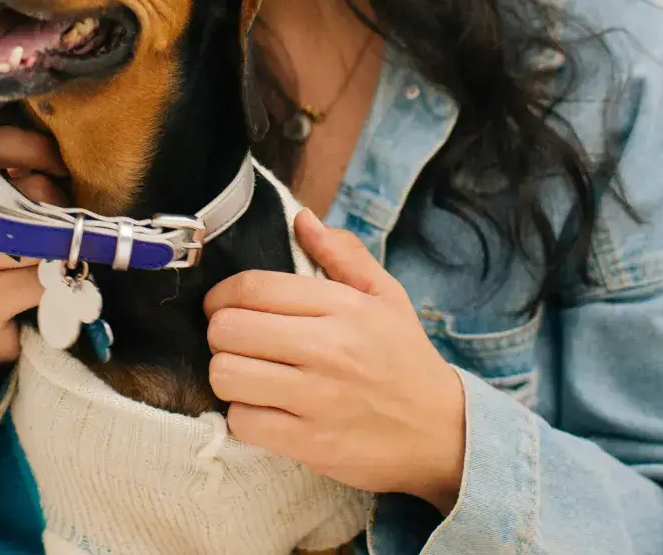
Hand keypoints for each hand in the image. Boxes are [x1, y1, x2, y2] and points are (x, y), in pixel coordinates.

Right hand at [0, 124, 68, 369]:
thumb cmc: (14, 254)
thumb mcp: (20, 206)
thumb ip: (34, 177)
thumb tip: (76, 158)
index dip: (32, 147)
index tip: (60, 163)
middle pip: (21, 191)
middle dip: (57, 204)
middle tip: (64, 222)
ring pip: (33, 239)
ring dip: (58, 249)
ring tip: (59, 257)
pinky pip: (36, 281)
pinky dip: (55, 284)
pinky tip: (50, 287)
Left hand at [203, 208, 466, 512]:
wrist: (441, 432)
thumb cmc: (405, 359)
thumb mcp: (386, 297)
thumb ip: (343, 254)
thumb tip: (301, 218)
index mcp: (343, 307)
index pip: (252, 288)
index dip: (222, 295)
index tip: (223, 305)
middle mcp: (328, 349)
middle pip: (228, 330)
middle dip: (221, 333)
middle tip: (238, 341)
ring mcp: (317, 399)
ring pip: (226, 375)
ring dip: (229, 374)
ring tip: (249, 374)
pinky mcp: (309, 443)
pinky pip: (243, 422)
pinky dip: (245, 415)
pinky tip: (264, 408)